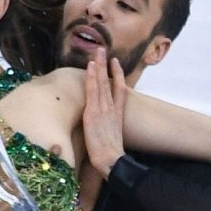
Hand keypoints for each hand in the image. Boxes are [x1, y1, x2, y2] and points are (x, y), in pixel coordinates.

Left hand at [84, 48, 127, 177]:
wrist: (112, 161)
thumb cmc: (111, 156)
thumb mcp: (112, 140)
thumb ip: (108, 130)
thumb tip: (103, 130)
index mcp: (117, 115)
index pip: (120, 90)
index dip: (118, 75)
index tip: (116, 63)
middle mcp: (111, 109)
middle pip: (109, 82)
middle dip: (106, 65)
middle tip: (104, 50)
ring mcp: (102, 110)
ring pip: (100, 83)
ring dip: (99, 66)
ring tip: (98, 52)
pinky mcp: (93, 113)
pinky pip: (92, 91)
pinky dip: (91, 78)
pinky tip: (90, 66)